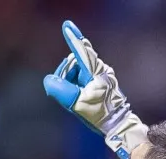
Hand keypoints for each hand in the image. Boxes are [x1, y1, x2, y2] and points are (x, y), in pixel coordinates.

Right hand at [43, 21, 147, 158]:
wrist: (117, 125)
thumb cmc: (100, 115)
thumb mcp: (79, 104)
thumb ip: (62, 91)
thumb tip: (49, 81)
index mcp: (96, 73)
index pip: (82, 52)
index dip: (73, 39)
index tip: (67, 26)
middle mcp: (100, 70)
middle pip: (76, 61)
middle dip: (67, 72)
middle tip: (66, 89)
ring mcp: (101, 75)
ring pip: (78, 69)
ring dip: (71, 79)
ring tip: (75, 96)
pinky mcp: (101, 82)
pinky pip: (82, 76)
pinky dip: (76, 83)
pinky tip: (79, 95)